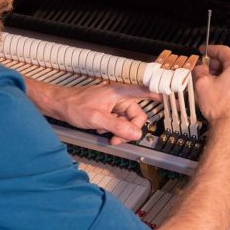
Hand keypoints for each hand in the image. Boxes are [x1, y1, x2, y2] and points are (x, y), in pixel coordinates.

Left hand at [24, 77, 160, 144]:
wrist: (59, 105)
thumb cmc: (74, 105)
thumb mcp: (97, 118)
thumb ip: (118, 126)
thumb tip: (136, 133)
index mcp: (119, 93)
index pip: (143, 90)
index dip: (157, 93)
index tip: (171, 94)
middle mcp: (118, 97)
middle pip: (136, 115)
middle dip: (130, 129)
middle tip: (118, 139)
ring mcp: (113, 105)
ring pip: (127, 121)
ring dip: (120, 131)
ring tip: (108, 135)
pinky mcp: (107, 112)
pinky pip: (118, 123)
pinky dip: (113, 129)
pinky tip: (102, 130)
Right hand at [193, 45, 229, 139]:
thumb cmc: (220, 108)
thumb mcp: (201, 84)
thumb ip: (199, 71)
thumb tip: (200, 69)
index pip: (223, 51)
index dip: (211, 49)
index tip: (205, 51)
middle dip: (215, 67)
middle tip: (205, 72)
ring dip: (223, 79)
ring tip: (212, 88)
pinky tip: (221, 98)